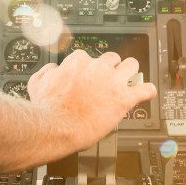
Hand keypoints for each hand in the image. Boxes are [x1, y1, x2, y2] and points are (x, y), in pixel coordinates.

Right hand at [27, 50, 157, 151]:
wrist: (56, 126)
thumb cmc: (46, 108)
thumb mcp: (37, 83)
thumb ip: (46, 72)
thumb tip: (52, 69)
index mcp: (78, 62)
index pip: (87, 57)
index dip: (88, 68)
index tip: (88, 75)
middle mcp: (97, 68)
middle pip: (112, 58)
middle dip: (111, 66)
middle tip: (109, 77)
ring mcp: (113, 82)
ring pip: (131, 65)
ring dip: (131, 71)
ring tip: (130, 78)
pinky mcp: (124, 99)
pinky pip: (144, 90)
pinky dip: (148, 91)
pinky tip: (148, 92)